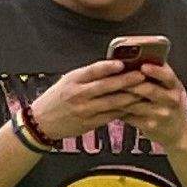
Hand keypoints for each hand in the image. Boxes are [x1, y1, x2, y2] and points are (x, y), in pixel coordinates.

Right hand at [25, 59, 150, 142]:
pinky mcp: (89, 123)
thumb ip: (88, 76)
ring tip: (145, 91)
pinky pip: (111, 116)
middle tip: (142, 76)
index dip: (108, 67)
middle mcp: (78, 95)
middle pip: (106, 87)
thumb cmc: (57, 98)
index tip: (123, 63)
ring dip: (130, 97)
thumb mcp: (68, 81)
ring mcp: (84, 110)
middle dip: (126, 81)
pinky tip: (136, 106)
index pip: (92, 71)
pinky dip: (125, 110)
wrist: (41, 122)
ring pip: (112, 103)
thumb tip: (115, 67)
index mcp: (72, 80)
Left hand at [114, 64, 186, 143]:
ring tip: (104, 88)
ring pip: (135, 103)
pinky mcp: (150, 126)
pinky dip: (117, 109)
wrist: (177, 131)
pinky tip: (106, 104)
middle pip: (149, 90)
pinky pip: (130, 116)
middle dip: (130, 83)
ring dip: (119, 95)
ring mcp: (161, 114)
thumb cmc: (167, 103)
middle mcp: (171, 100)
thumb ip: (155, 75)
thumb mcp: (168, 88)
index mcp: (175, 86)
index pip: (167, 76)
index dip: (155, 71)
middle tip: (115, 76)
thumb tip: (132, 57)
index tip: (143, 65)